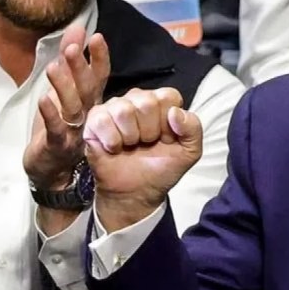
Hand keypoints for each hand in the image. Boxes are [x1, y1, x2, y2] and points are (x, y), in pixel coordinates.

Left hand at [24, 24, 110, 190]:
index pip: (100, 77)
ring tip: (54, 68)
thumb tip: (77, 27)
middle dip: (80, 69)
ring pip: (72, 107)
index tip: (97, 37)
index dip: (99, 59)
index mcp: (91, 102)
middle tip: (72, 50)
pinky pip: (55, 129)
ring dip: (63, 87)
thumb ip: (71, 59)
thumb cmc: (59, 127)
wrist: (51, 171)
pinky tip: (44, 100)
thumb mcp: (64, 89)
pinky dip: (50, 115)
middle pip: (87, 90)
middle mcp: (88, 115)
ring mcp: (74, 131)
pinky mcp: (57, 145)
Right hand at [84, 87, 201, 230]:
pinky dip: (111, 140)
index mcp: (161, 103)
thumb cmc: (160, 169)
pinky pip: (102, 120)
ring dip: (130, 137)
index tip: (165, 138)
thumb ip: (193, 129)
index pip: (168, 96)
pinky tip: (114, 148)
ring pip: (123, 110)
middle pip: (146, 102)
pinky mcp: (95, 119)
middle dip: (149, 131)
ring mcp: (115, 107)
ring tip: (130, 146)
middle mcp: (137, 99)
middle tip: (145, 144)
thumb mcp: (189, 152)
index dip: (168, 123)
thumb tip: (175, 112)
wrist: (136, 193)